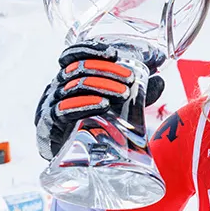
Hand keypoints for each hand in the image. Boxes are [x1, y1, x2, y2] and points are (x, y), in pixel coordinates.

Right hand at [34, 40, 164, 160]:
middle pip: (78, 69)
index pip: (73, 54)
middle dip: (106, 71)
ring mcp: (50, 105)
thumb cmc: (91, 126)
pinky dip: (85, 105)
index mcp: (69, 78)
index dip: (91, 50)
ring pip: (74, 87)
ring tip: (124, 94)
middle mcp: (57, 87)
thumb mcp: (117, 106)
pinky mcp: (48, 125)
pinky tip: (103, 106)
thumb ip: (136, 93)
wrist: (70, 161)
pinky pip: (63, 110)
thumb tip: (160, 80)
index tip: (114, 54)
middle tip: (130, 79)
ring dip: (101, 86)